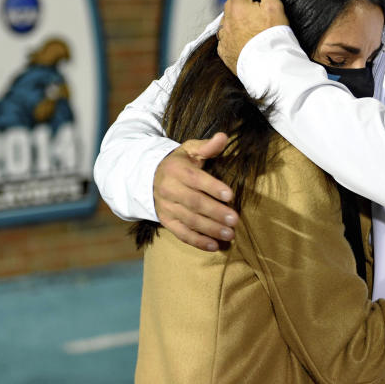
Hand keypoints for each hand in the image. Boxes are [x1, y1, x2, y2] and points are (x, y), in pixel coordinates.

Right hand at [153, 134, 238, 250]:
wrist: (149, 177)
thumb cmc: (179, 163)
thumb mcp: (190, 150)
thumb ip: (207, 146)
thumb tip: (224, 137)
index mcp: (176, 170)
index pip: (196, 180)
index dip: (213, 188)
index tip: (230, 196)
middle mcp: (169, 189)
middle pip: (194, 203)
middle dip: (216, 212)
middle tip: (235, 220)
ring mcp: (166, 207)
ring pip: (189, 220)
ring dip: (210, 229)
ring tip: (230, 234)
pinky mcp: (166, 221)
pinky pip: (181, 233)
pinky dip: (197, 241)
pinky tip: (214, 246)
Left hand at [217, 0, 287, 73]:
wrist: (269, 68)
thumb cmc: (273, 36)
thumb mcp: (274, 6)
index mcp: (237, 7)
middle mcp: (227, 22)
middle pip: (230, 4)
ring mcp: (225, 39)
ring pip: (226, 23)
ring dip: (234, 18)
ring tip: (246, 20)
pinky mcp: (226, 54)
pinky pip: (225, 40)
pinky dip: (231, 36)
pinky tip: (240, 38)